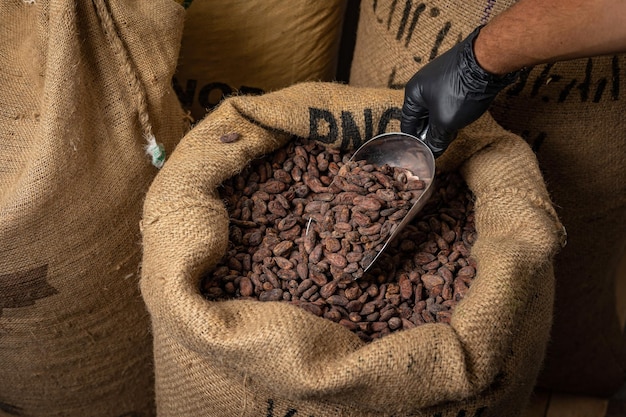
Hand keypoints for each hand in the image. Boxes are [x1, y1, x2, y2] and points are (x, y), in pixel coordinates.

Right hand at [401, 26, 518, 157]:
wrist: (488, 61)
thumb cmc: (460, 90)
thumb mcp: (445, 122)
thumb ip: (436, 139)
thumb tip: (433, 152)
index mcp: (413, 93)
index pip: (407, 124)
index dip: (414, 142)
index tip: (421, 155)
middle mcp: (423, 84)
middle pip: (422, 116)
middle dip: (429, 133)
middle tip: (438, 148)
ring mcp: (439, 78)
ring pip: (436, 108)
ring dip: (442, 123)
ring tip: (450, 136)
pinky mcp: (455, 76)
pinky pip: (448, 99)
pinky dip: (452, 111)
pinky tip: (461, 119)